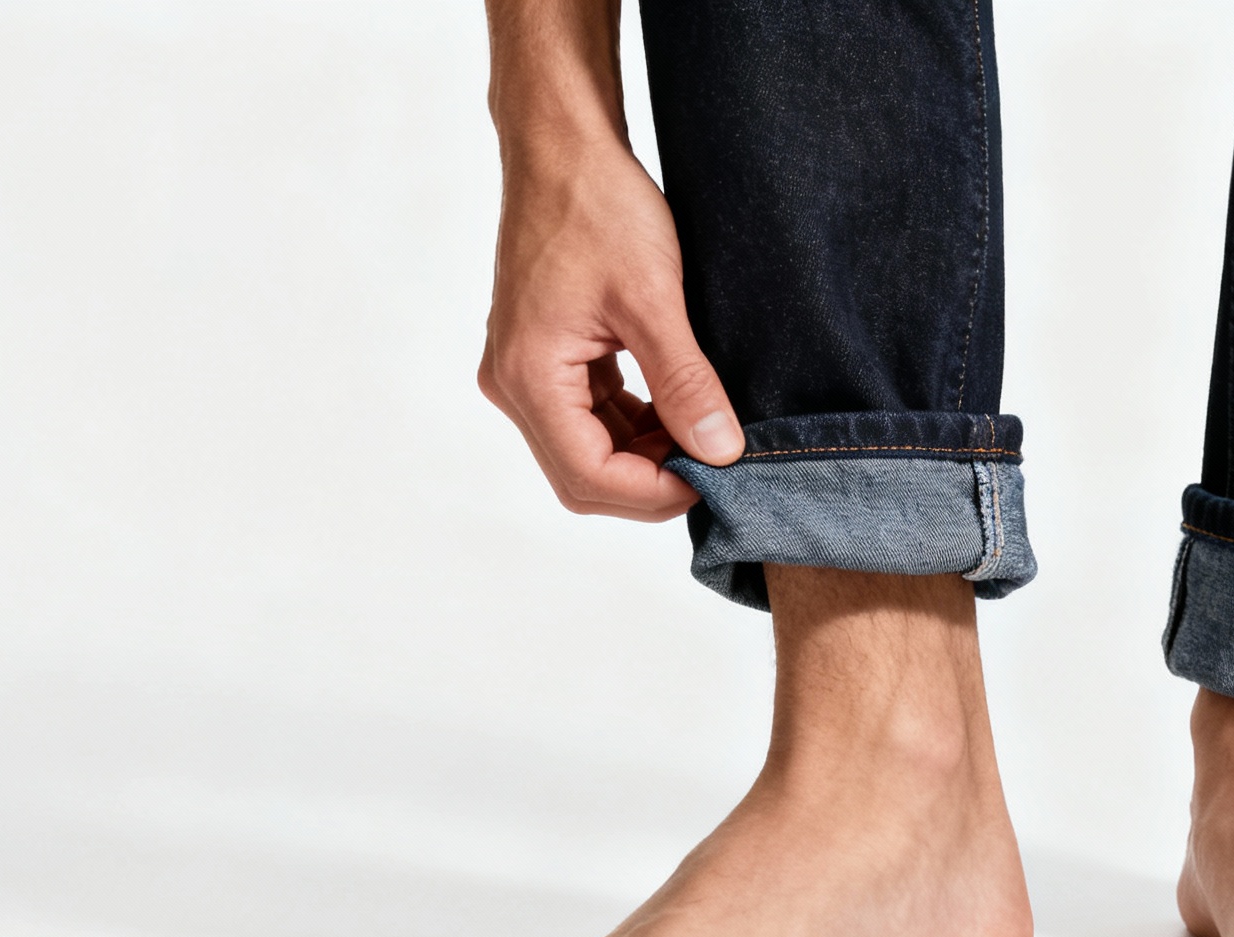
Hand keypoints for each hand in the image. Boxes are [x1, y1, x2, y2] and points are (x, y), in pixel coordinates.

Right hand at [478, 145, 742, 521]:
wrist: (564, 147)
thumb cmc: (598, 206)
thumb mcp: (653, 298)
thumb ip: (684, 381)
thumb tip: (719, 451)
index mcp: (529, 375)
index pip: (589, 475)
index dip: (656, 492)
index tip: (716, 478)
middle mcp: (514, 383)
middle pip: (583, 475)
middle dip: (651, 482)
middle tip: (717, 463)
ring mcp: (525, 371)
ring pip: (588, 450)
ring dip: (646, 455)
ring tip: (706, 433)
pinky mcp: (545, 356)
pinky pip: (589, 417)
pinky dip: (635, 426)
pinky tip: (679, 409)